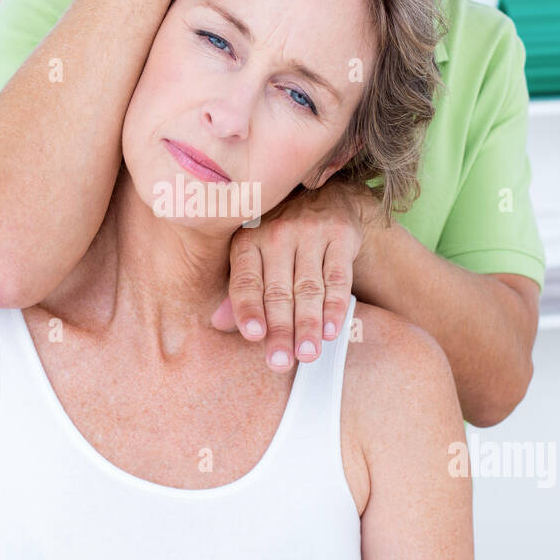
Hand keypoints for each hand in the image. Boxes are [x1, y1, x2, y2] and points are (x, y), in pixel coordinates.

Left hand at [210, 179, 378, 369]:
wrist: (325, 196)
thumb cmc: (280, 236)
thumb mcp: (254, 252)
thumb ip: (241, 289)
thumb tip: (219, 324)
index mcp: (248, 239)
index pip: (245, 280)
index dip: (248, 308)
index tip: (253, 335)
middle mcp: (277, 232)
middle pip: (278, 291)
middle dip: (280, 330)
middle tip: (280, 362)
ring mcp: (311, 232)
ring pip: (309, 288)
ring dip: (308, 325)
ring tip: (307, 355)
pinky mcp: (341, 235)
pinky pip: (338, 278)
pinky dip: (335, 307)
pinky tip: (331, 331)